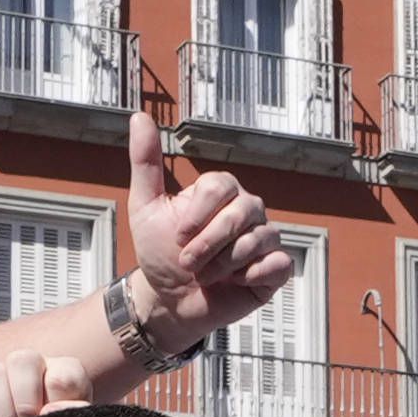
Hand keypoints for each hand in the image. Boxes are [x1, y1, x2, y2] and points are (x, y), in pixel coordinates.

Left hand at [105, 102, 292, 376]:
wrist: (170, 300)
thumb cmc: (160, 252)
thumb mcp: (145, 207)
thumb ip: (146, 163)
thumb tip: (139, 116)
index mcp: (222, 191)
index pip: (221, 186)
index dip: (199, 214)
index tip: (179, 236)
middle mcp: (248, 210)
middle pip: (242, 213)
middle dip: (209, 243)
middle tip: (187, 263)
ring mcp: (264, 238)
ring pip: (258, 241)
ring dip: (224, 264)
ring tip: (206, 276)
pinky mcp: (275, 268)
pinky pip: (278, 264)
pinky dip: (253, 276)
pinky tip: (236, 283)